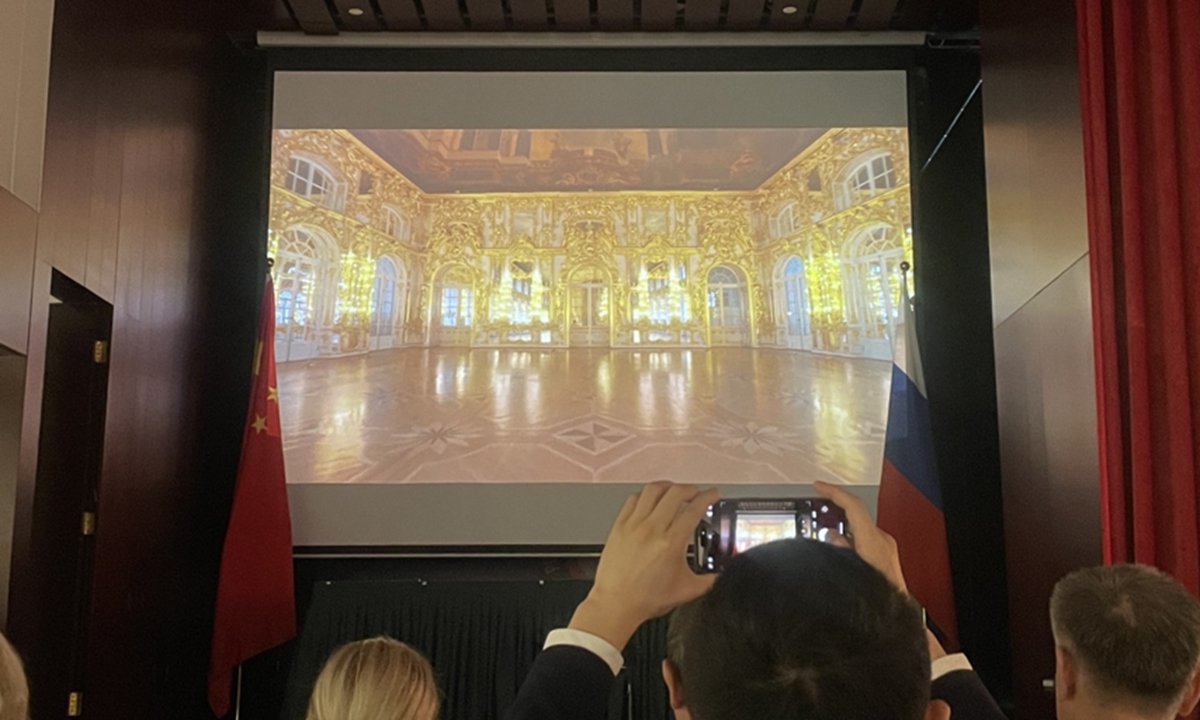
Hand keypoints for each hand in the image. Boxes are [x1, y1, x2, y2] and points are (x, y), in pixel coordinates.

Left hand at [569, 482, 719, 651]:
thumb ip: (707, 581)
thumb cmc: (645, 598)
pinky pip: (633, 499)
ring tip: (675, 490)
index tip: (712, 494)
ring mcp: (634, 525)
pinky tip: (650, 499)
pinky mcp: (619, 526)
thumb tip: (719, 576)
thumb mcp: (686, 590)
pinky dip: (646, 494)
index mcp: (671, 543)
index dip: (707, 497)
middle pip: (675, 493)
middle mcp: (652, 530)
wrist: (616, 603)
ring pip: (653, 491)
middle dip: (691, 488)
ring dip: (668, 486)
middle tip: (696, 492)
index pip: (694, 509)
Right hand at [813, 481, 906, 591]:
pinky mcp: (883, 557)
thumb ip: (838, 551)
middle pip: (854, 516)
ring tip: (823, 542)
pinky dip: (848, 542)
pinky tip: (837, 555)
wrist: (898, 619)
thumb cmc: (878, 600)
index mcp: (874, 541)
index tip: (819, 487)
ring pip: (857, 530)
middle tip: (815, 510)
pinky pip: (862, 542)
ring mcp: (884, 549)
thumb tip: (831, 536)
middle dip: (834, 513)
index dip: (834, 493)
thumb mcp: (850, 573)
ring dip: (840, 531)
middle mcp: (882, 541)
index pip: (853, 507)